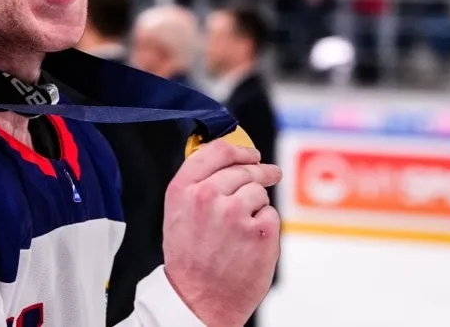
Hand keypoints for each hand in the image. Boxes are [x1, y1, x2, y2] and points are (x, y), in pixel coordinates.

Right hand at [162, 141, 281, 326]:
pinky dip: (265, 227)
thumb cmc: (189, 261)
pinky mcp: (260, 231)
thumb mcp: (178, 215)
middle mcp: (207, 197)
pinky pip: (271, 215)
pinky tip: (249, 243)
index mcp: (183, 190)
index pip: (216, 151)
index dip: (239, 149)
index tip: (250, 153)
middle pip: (244, 169)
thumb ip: (197, 185)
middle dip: (259, 172)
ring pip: (259, 191)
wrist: (199, 300)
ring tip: (242, 229)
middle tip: (270, 173)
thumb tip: (225, 163)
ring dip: (257, 205)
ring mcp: (235, 213)